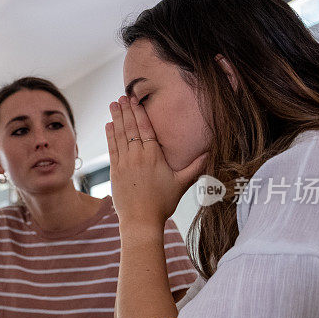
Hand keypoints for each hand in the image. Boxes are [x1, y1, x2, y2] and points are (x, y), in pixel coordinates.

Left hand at [106, 96, 206, 229]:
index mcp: (153, 156)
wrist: (141, 221)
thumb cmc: (162, 203)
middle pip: (131, 128)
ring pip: (119, 136)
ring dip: (116, 119)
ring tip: (113, 105)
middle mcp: (137, 157)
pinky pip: (112, 149)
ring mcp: (124, 163)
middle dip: (126, 110)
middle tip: (122, 96)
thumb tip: (209, 152)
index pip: (145, 128)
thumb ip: (195, 166)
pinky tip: (109, 125)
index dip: (140, 112)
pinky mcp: (114, 172)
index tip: (135, 99)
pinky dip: (110, 136)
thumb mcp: (182, 184)